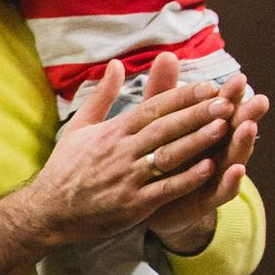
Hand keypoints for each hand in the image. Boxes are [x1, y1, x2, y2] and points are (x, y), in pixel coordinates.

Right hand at [28, 62, 232, 248]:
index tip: (208, 86)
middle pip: (165, 128)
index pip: (152, 108)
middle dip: (197, 114)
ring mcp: (127, 179)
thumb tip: (116, 63)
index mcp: (112, 132)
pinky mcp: (132, 204)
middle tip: (227, 101)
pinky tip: (210, 169)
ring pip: (168, 156)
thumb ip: (102, 95)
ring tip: (224, 128)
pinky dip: (187, 179)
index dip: (181, 97)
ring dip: (197, 141)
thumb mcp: (79, 126)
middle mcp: (121, 152)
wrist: (48, 211)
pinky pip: (165, 189)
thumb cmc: (65, 167)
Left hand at [138, 52, 269, 254]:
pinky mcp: (205, 200)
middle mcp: (214, 151)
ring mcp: (212, 176)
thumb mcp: (158, 122)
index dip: (229, 95)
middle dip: (246, 115)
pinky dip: (229, 181)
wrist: (148, 206)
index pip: (220, 109)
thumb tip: (167, 54)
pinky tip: (237, 170)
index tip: (238, 79)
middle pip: (233, 130)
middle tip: (258, 100)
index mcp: (204, 130)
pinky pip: (220, 191)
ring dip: (242, 143)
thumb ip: (163, 92)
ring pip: (231, 157)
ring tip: (247, 128)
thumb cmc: (158, 156)